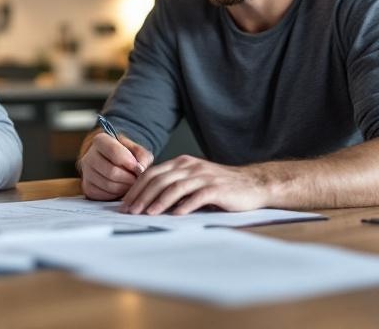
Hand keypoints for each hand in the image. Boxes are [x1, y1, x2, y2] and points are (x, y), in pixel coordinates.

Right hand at [77, 131, 153, 200]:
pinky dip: (116, 195)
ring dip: (124, 188)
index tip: (138, 168)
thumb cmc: (127, 155)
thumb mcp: (138, 151)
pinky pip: (104, 195)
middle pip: (111, 172)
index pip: (113, 151)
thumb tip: (140, 169)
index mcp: (100, 141)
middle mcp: (89, 156)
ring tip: (130, 184)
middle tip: (137, 179)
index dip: (129, 162)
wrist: (115, 163)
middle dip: (129, 178)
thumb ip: (142, 157)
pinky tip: (121, 188)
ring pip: (108, 185)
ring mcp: (86, 173)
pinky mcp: (87, 187)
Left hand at [121, 155, 269, 214]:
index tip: (125, 203)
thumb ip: (175, 186)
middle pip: (159, 179)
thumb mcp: (194, 181)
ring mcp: (204, 176)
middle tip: (130, 211)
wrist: (253, 184)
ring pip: (175, 187)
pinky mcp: (217, 189)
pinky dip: (184, 206)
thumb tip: (148, 202)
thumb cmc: (221, 187)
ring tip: (147, 214)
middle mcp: (191, 166)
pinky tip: (175, 215)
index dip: (136, 188)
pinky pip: (197, 196)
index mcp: (182, 163)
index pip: (152, 173)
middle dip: (142, 196)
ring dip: (158, 201)